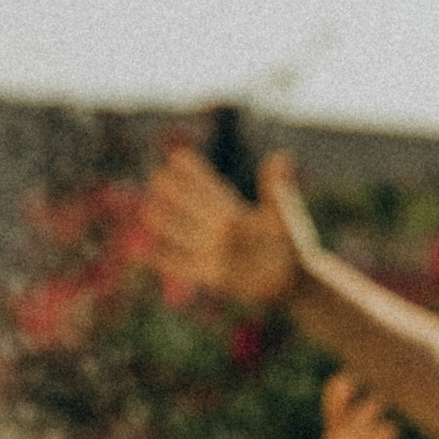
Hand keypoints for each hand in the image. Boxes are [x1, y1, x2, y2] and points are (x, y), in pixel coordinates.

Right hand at [141, 142, 307, 310]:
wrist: (293, 281)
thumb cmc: (292, 244)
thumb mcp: (284, 214)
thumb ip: (276, 188)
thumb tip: (281, 157)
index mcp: (236, 209)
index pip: (210, 186)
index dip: (194, 172)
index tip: (178, 157)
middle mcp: (221, 228)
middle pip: (191, 206)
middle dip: (174, 192)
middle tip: (156, 177)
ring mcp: (215, 251)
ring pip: (184, 233)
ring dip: (166, 222)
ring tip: (147, 210)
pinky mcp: (213, 276)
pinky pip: (184, 266)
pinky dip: (164, 260)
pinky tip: (145, 253)